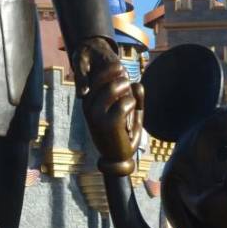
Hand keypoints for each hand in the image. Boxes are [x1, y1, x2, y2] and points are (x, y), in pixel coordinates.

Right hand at [76, 40, 141, 174]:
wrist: (117, 158)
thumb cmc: (122, 133)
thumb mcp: (129, 112)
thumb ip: (134, 97)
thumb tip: (137, 83)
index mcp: (89, 102)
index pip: (95, 77)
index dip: (109, 70)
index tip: (121, 69)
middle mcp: (88, 107)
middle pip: (102, 78)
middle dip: (118, 76)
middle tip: (127, 80)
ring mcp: (97, 115)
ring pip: (113, 89)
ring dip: (125, 89)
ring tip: (130, 95)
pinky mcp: (108, 124)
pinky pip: (123, 104)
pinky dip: (131, 103)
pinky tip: (132, 106)